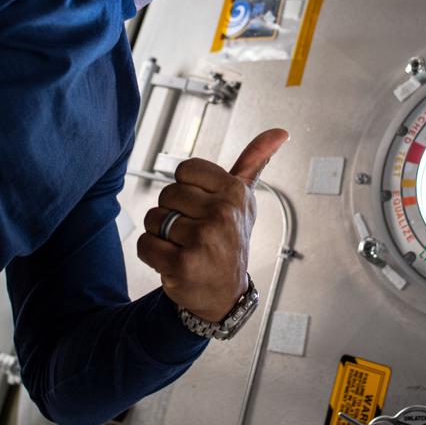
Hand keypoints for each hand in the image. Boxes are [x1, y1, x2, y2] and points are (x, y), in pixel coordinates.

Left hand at [137, 129, 288, 322]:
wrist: (225, 293)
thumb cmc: (229, 238)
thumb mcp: (243, 199)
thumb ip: (254, 162)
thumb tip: (281, 131)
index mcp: (235, 192)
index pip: (184, 170)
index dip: (186, 188)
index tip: (202, 207)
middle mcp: (222, 213)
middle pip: (166, 194)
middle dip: (173, 213)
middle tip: (194, 232)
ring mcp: (203, 239)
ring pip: (153, 219)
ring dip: (161, 235)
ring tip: (184, 247)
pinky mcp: (183, 264)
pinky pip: (145, 244)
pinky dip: (152, 254)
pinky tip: (173, 262)